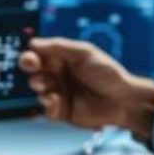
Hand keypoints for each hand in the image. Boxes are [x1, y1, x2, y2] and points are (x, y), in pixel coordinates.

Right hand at [19, 37, 153, 139]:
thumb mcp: (84, 52)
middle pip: (34, 70)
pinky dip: (47, 105)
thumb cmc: (107, 73)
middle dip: (31, 69)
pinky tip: (55, 100)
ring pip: (38, 89)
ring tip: (47, 86)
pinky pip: (46, 109)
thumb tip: (33, 43)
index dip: (31, 56)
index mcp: (62, 58)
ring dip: (39, 86)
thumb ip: (58, 46)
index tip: (31, 58)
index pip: (39, 54)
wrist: (122, 100)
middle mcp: (58, 75)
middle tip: (35, 70)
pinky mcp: (62, 111)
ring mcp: (59, 92)